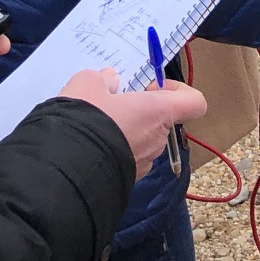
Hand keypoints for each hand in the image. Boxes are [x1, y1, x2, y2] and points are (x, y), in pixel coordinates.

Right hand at [59, 68, 206, 180]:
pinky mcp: (126, 181)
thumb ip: (103, 79)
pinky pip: (125, 158)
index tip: (151, 87)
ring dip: (124, 130)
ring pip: (141, 139)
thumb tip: (110, 82)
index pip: (194, 102)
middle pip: (160, 119)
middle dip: (139, 109)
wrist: (64, 172)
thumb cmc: (86, 121)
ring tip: (94, 125)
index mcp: (159, 112)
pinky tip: (88, 145)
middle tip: (111, 103)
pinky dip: (113, 149)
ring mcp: (143, 164)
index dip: (178, 91)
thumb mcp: (88, 84)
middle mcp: (157, 140)